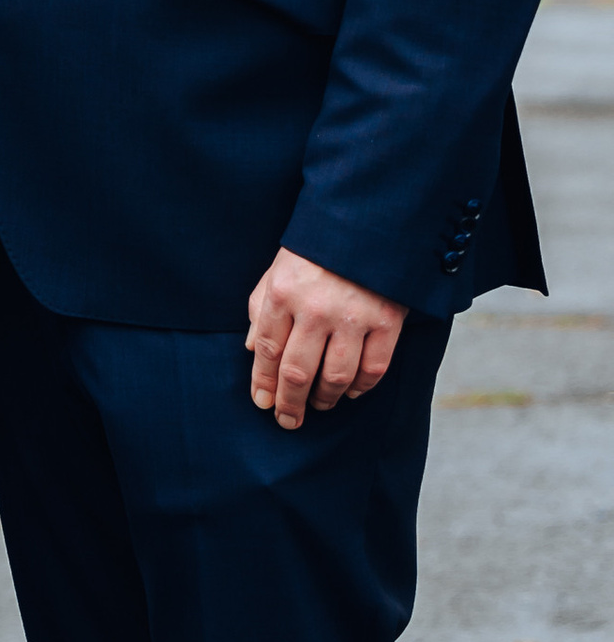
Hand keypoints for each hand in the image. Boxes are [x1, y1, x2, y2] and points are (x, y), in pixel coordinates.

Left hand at [245, 248, 405, 427]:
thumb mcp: (279, 268)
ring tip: (318, 405)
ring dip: (324, 399)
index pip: (268, 350)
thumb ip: (262, 308)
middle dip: (289, 403)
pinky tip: (349, 392)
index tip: (262, 403)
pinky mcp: (388, 321)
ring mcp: (354, 317)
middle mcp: (316, 308)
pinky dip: (360, 387)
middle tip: (287, 420)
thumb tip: (254, 350)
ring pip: (335, 377)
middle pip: (297, 371)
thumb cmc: (317, 248)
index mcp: (284, 292)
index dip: (263, 383)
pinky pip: (373, 369)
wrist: (371, 220)